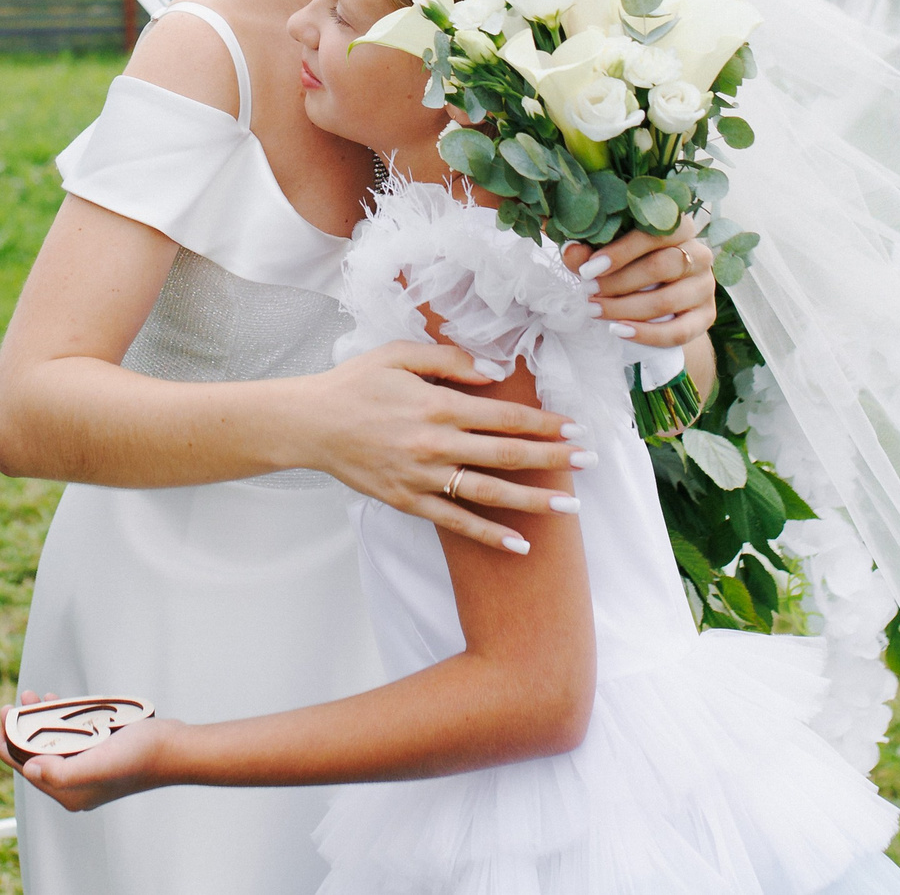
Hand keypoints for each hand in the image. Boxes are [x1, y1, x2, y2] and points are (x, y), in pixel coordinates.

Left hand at [0, 691, 176, 813]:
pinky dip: (58, 718)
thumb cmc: (140, 757)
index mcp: (69, 792)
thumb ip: (62, 772)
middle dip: (18, 729)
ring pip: (50, 741)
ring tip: (29, 696)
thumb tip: (30, 769)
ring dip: (36, 719)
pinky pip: (68, 734)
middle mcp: (75, 783)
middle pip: (35, 754)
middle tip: (8, 706)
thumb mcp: (97, 764)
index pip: (26, 768)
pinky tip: (55, 702)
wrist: (174, 747)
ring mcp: (87, 767)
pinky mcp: (99, 751)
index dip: (3, 745)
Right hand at [299, 340, 591, 553]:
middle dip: (553, 459)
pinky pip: (456, 522)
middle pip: (507, 454)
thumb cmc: (355, 383)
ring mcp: (423, 477)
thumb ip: (450, 360)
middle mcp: (436, 443)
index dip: (545, 423)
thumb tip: (495, 372)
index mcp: (438, 405)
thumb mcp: (399, 354)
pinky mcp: (408, 501)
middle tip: (589, 463)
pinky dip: (489, 535)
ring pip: (489, 493)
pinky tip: (519, 544)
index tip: (575, 428)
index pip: (506, 416)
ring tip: (570, 508)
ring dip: (533, 501)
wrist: (310, 423)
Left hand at [571, 226, 714, 349]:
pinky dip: (646, 334)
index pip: (655, 232)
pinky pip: (679, 331)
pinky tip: (618, 331)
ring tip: (595, 310)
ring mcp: (706, 286)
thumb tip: (571, 251)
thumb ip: (589, 252)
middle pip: (661, 266)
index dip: (621, 251)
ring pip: (667, 300)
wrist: (658, 301)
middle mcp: (700, 254)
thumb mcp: (609, 256)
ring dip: (626, 308)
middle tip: (588, 291)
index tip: (589, 268)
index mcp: (679, 228)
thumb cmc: (630, 265)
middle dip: (619, 282)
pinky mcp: (706, 316)